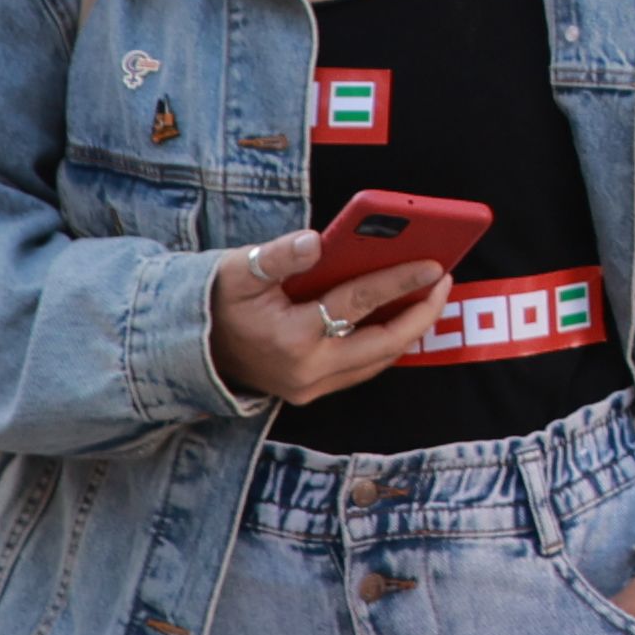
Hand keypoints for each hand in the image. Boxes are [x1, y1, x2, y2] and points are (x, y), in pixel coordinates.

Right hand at [208, 225, 451, 406]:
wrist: (189, 349)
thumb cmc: (217, 301)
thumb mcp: (237, 270)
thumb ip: (277, 255)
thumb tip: (317, 241)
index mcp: (291, 338)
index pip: (358, 304)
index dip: (399, 281)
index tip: (434, 264)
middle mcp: (306, 371)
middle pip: (383, 343)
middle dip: (421, 312)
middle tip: (444, 280)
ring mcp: (310, 388)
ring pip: (377, 361)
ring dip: (408, 330)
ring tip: (431, 294)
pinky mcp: (310, 393)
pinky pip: (363, 368)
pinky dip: (386, 343)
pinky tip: (401, 316)